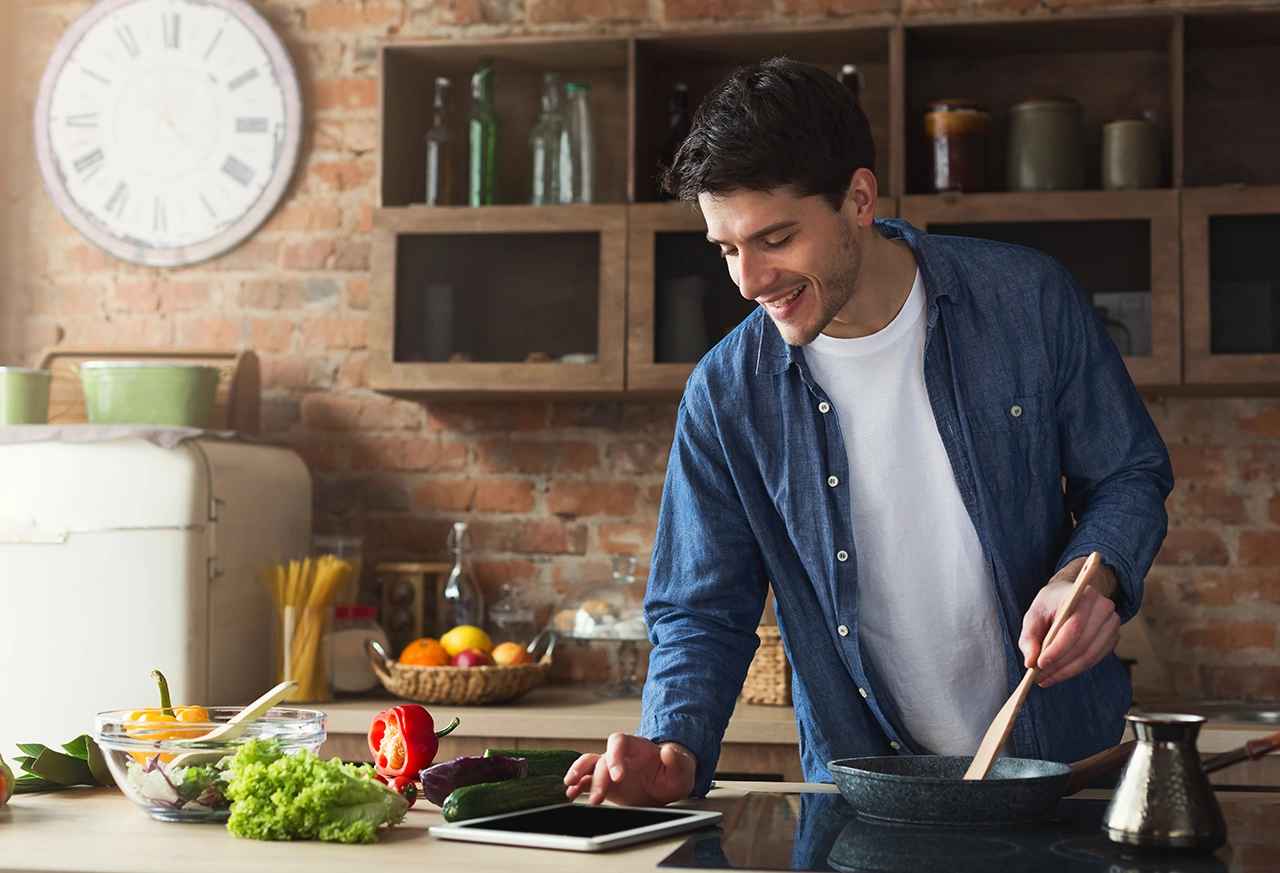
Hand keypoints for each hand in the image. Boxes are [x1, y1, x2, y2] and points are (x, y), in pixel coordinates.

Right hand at [563, 733, 696, 806]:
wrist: (668, 784)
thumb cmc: (675, 772)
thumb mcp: (682, 767)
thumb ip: (676, 760)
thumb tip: (667, 751)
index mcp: (637, 746)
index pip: (619, 741)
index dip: (615, 756)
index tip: (617, 776)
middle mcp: (620, 755)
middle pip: (603, 759)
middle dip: (599, 779)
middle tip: (598, 798)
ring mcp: (610, 768)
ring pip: (589, 764)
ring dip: (579, 774)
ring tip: (571, 787)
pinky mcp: (605, 783)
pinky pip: (587, 780)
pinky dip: (578, 786)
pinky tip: (571, 793)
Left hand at [1018, 557, 1120, 687]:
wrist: (1072, 595)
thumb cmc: (1051, 604)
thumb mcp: (1034, 614)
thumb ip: (1029, 637)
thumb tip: (1030, 662)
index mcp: (1082, 595)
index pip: (1073, 628)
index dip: (1057, 649)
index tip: (1039, 665)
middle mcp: (1102, 608)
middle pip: (1082, 645)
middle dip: (1059, 665)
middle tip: (1039, 677)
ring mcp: (1111, 623)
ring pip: (1090, 656)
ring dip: (1066, 671)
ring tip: (1045, 679)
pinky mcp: (1113, 637)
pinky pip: (1095, 659)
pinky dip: (1076, 669)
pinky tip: (1059, 674)